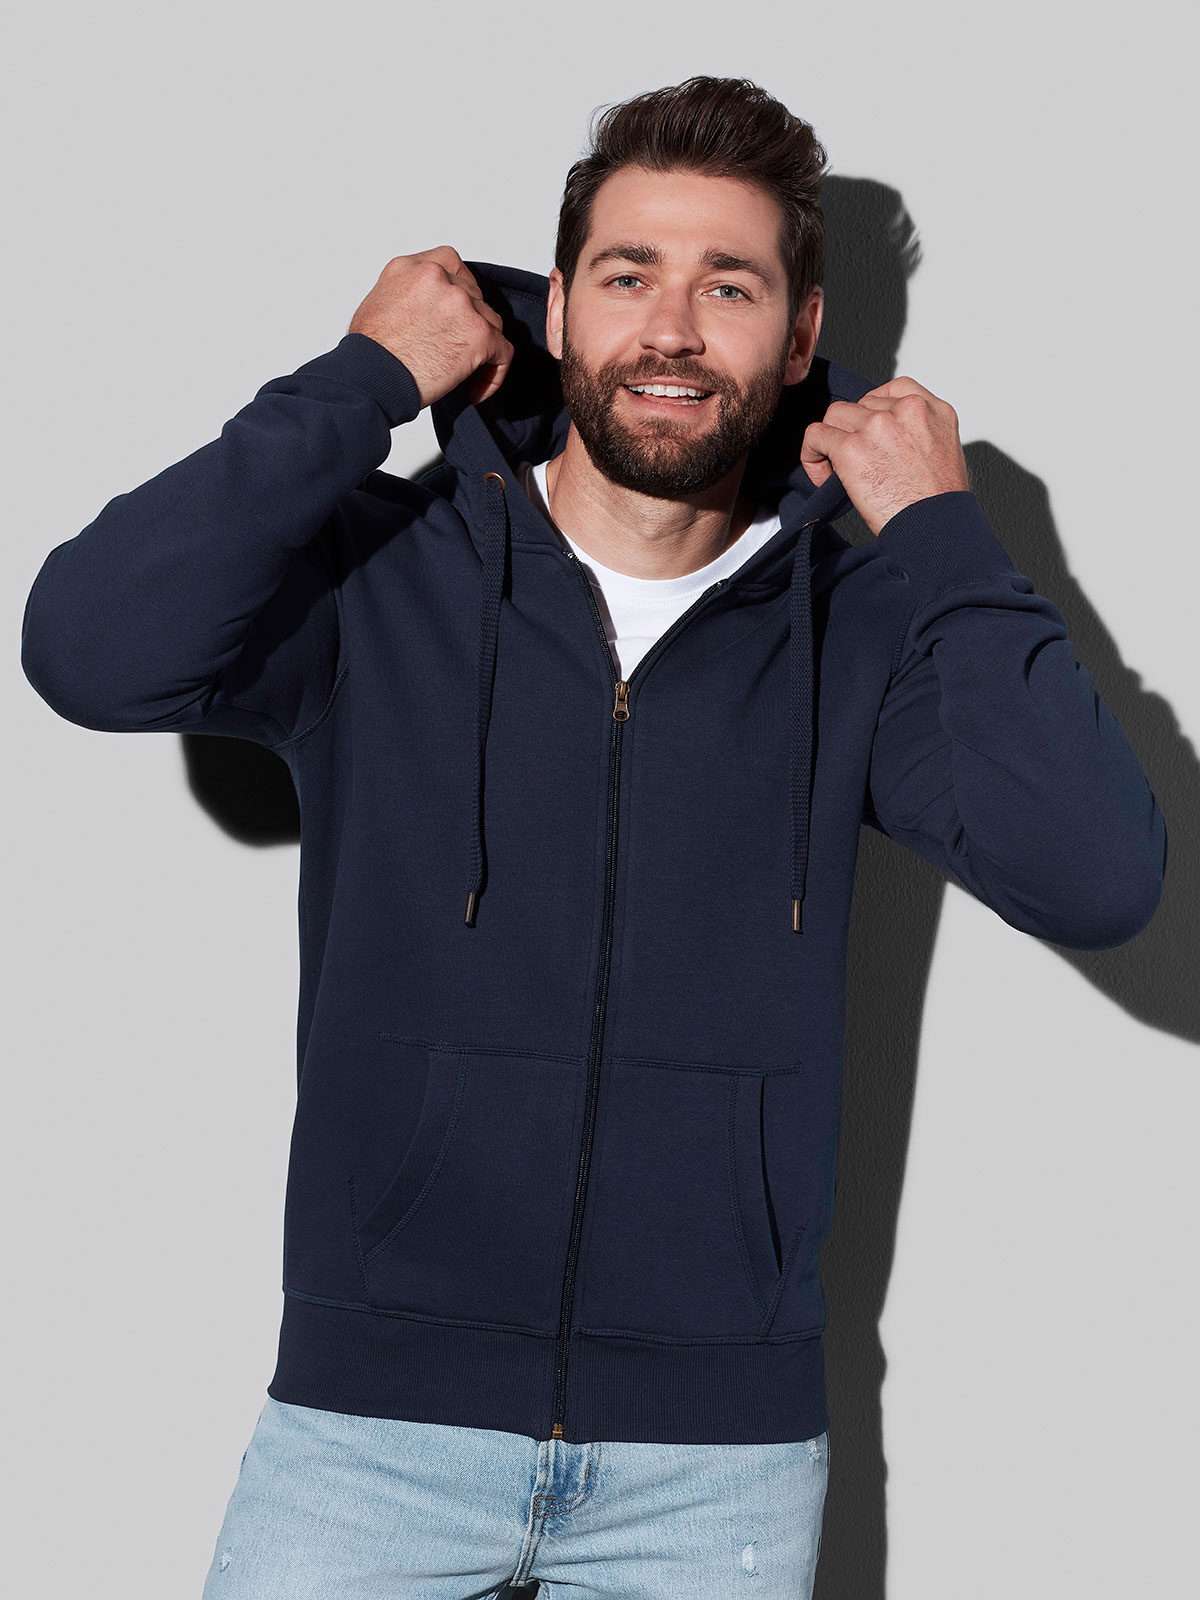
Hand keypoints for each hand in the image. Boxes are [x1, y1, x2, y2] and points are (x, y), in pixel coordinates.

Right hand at [348, 246, 514, 409]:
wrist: (371, 377)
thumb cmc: (368, 352)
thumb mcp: (379, 301)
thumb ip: (410, 294)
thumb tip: (425, 310)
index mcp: (413, 267)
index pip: (452, 266)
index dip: (459, 291)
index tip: (455, 314)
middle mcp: (439, 278)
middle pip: (474, 297)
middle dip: (469, 323)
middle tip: (455, 350)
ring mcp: (462, 304)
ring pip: (491, 322)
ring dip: (482, 348)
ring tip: (465, 373)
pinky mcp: (479, 335)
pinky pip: (503, 352)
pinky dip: (494, 374)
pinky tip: (476, 390)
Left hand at [799, 376, 969, 536]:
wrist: (934, 527)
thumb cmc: (938, 503)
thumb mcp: (944, 453)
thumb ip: (918, 433)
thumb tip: (888, 440)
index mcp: (934, 410)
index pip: (894, 389)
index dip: (875, 411)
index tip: (871, 433)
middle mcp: (906, 410)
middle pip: (861, 404)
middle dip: (854, 430)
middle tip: (857, 460)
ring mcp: (877, 425)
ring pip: (836, 415)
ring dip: (832, 439)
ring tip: (838, 469)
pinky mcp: (851, 447)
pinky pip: (816, 435)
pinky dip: (813, 455)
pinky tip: (824, 476)